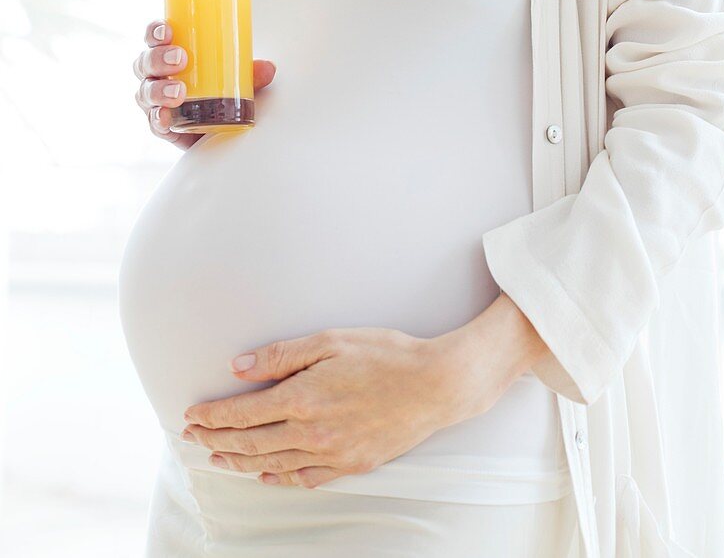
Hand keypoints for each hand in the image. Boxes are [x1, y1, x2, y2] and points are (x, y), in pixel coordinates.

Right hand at [132, 19, 276, 150]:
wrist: (219, 131)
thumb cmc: (219, 92)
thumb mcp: (236, 78)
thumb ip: (251, 73)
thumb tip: (268, 68)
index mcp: (170, 55)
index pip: (155, 38)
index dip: (155, 31)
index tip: (167, 30)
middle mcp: (157, 77)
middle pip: (145, 63)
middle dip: (159, 58)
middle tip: (180, 59)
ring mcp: (156, 102)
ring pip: (145, 92)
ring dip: (159, 90)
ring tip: (178, 92)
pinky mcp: (162, 127)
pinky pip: (153, 123)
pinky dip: (158, 119)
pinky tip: (165, 117)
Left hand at [180, 326, 463, 488]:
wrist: (436, 385)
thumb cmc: (386, 354)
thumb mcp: (331, 340)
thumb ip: (281, 355)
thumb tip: (239, 367)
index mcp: (302, 398)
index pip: (243, 413)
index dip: (213, 416)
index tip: (191, 415)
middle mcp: (312, 432)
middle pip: (251, 442)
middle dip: (217, 440)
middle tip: (193, 438)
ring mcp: (332, 454)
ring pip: (272, 464)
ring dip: (239, 462)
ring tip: (218, 457)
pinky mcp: (351, 465)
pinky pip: (305, 479)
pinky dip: (280, 478)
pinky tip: (266, 475)